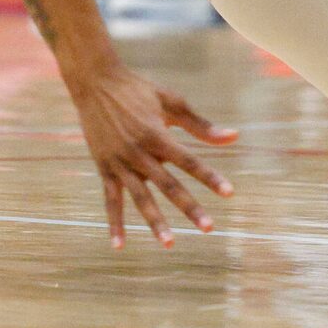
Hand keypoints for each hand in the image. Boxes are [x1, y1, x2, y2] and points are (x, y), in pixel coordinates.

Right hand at [68, 61, 237, 248]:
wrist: (93, 82)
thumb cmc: (136, 90)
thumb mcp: (170, 101)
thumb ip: (200, 124)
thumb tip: (234, 137)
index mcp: (156, 133)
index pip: (188, 160)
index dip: (209, 176)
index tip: (229, 193)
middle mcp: (138, 151)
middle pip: (168, 185)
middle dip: (189, 207)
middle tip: (209, 228)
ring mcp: (119, 162)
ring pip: (140, 197)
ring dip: (155, 221)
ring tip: (170, 243)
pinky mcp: (104, 167)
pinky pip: (110, 200)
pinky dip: (114, 223)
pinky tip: (119, 245)